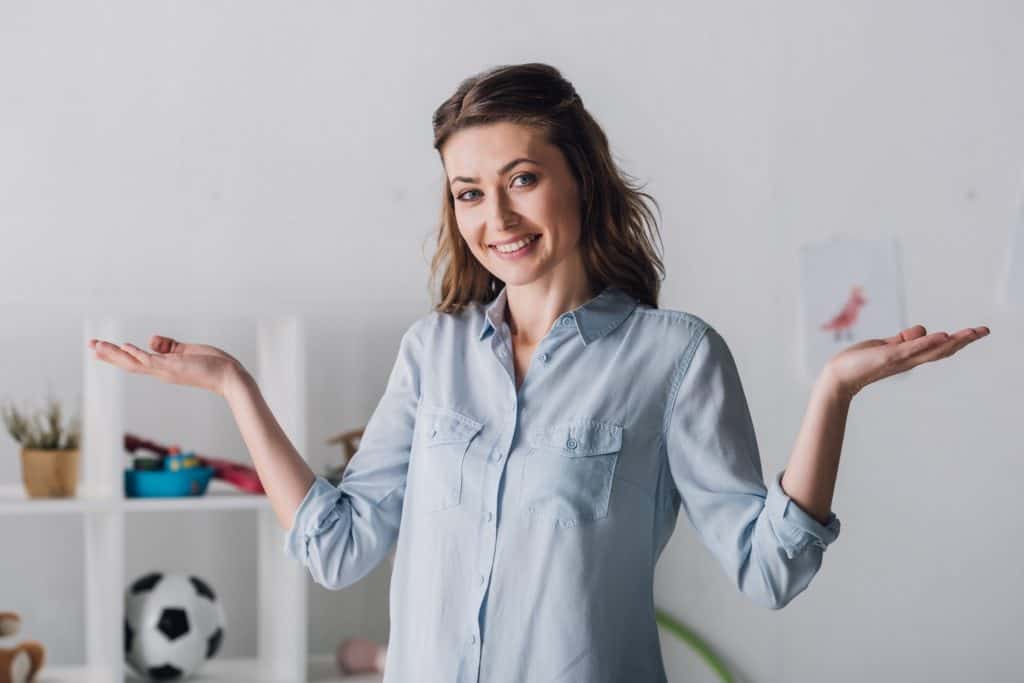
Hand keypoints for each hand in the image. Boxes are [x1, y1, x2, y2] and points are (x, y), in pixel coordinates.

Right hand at [88, 335, 246, 397]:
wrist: (230, 376)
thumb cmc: (212, 365)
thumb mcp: (187, 351)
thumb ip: (168, 346)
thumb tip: (150, 339)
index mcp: (163, 367)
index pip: (135, 361)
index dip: (118, 354)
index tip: (101, 347)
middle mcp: (161, 371)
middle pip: (128, 363)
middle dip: (109, 354)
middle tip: (90, 345)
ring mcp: (166, 371)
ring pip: (134, 362)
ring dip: (115, 354)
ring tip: (97, 345)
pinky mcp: (174, 368)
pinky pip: (152, 361)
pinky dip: (137, 354)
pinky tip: (125, 346)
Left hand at [825, 324, 990, 401]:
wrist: (839, 376)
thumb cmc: (860, 361)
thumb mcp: (886, 346)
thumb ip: (904, 339)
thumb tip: (923, 329)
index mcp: (910, 357)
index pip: (939, 348)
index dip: (958, 340)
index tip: (977, 332)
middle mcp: (909, 360)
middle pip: (942, 350)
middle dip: (964, 340)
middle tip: (985, 331)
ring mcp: (900, 360)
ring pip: (931, 351)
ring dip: (952, 341)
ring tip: (970, 333)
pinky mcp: (888, 358)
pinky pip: (910, 349)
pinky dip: (925, 343)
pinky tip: (940, 336)